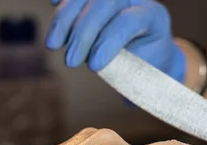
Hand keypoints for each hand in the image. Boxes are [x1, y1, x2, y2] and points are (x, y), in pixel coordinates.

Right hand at [46, 0, 184, 80]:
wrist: (149, 57)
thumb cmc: (145, 70)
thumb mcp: (143, 75)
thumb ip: (128, 72)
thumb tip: (101, 68)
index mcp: (153, 17)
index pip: (128, 21)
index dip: (109, 41)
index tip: (93, 67)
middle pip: (105, 2)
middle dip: (83, 32)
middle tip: (70, 62)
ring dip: (65, 18)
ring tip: (53, 45)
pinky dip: (63, 1)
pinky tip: (53, 6)